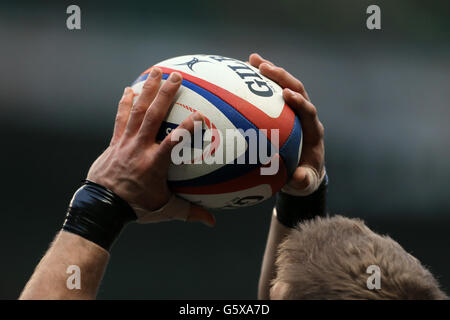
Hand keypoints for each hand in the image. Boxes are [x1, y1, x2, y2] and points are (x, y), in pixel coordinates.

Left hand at [87, 68, 214, 225]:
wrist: (101, 206)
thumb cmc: (136, 208)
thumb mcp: (166, 210)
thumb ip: (190, 213)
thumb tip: (212, 223)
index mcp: (154, 164)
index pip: (173, 142)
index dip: (186, 128)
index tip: (199, 114)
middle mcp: (139, 148)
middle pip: (153, 116)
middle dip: (165, 95)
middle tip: (177, 76)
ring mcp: (125, 142)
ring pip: (137, 111)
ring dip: (147, 90)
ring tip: (155, 71)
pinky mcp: (115, 141)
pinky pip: (120, 117)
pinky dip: (125, 102)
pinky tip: (129, 88)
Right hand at [249, 53, 324, 193]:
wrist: (303, 171)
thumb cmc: (304, 178)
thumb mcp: (305, 183)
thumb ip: (303, 181)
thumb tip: (297, 178)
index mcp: (312, 131)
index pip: (308, 111)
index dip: (299, 102)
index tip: (286, 94)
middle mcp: (304, 116)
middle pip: (298, 89)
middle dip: (282, 77)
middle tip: (264, 68)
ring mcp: (293, 111)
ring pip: (283, 86)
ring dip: (270, 72)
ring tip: (252, 60)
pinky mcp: (281, 111)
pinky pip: (270, 93)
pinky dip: (258, 82)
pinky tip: (240, 73)